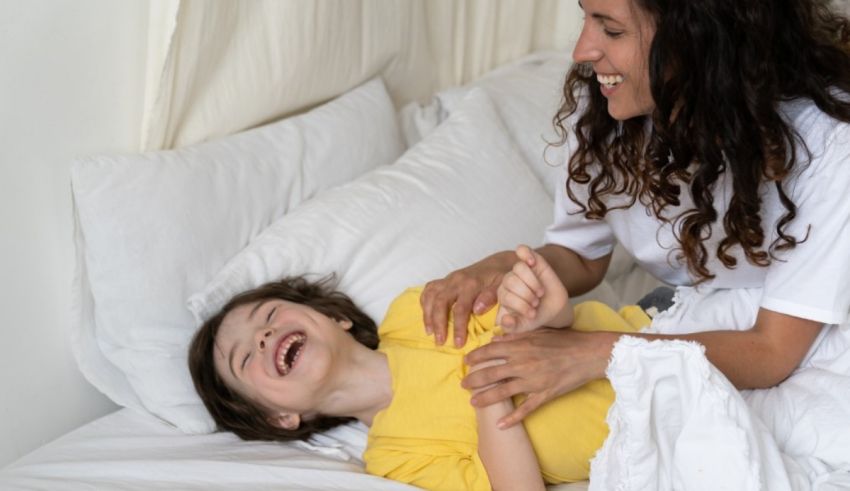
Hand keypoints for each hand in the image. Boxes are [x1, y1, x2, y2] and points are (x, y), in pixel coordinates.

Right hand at [421, 251, 514, 346]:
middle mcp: (456, 280)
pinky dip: (425, 302)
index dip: (458, 327)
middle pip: (440, 302)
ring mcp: (448, 279)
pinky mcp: (444, 280)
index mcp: (471, 284)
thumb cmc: (500, 278)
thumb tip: (477, 311)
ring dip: (428, 314)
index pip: (461, 308)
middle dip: (438, 323)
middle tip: (439, 341)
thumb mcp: (501, 286)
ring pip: (431, 295)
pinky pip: (429, 289)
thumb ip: (491, 297)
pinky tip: (427, 315)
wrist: (496, 263)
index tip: (458, 344)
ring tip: (429, 332)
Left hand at [462, 328, 617, 427]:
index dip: (475, 357)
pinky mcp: (544, 394)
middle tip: (462, 384)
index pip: (490, 352)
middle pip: (490, 373)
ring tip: (473, 402)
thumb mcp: (537, 332)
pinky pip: (525, 409)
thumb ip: (515, 336)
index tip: (465, 362)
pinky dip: (512, 418)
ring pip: (502, 392)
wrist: (588, 353)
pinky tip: (500, 425)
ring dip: (485, 398)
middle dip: (473, 380)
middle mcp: (522, 364)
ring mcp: (533, 381)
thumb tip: (496, 338)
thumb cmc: (564, 340)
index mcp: (520, 346)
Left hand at [496, 245, 571, 332]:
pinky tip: (533, 263)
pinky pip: (523, 250)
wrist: (554, 308)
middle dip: (527, 295)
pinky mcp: (532, 261)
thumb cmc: (536, 317)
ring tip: (540, 292)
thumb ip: (513, 326)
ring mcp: (520, 271)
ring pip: (519, 268)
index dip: (520, 305)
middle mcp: (509, 281)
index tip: (532, 314)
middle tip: (537, 303)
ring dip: (532, 282)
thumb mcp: (525, 326)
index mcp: (503, 296)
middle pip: (511, 281)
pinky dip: (526, 253)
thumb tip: (504, 321)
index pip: (506, 296)